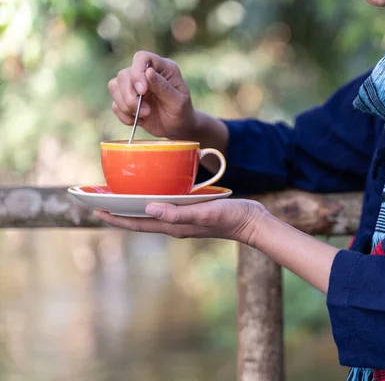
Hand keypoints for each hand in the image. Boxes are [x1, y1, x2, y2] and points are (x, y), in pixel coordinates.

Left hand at [94, 199, 266, 244]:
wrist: (252, 222)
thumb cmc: (231, 217)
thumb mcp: (204, 213)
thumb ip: (177, 213)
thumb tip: (148, 208)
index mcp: (174, 226)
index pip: (138, 223)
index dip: (116, 217)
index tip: (96, 210)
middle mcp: (175, 224)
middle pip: (140, 220)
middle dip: (120, 212)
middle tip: (101, 201)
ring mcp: (184, 219)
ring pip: (152, 214)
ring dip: (134, 207)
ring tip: (120, 197)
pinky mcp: (193, 212)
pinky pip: (166, 207)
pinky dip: (153, 201)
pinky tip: (154, 192)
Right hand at [108, 51, 195, 138]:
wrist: (178, 128)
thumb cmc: (182, 113)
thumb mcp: (178, 102)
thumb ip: (163, 87)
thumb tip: (148, 72)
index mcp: (163, 68)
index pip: (142, 57)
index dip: (137, 72)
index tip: (142, 91)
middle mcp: (146, 73)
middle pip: (124, 74)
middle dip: (130, 96)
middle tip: (147, 112)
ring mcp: (134, 85)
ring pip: (114, 86)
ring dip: (126, 105)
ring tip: (145, 115)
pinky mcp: (127, 99)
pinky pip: (114, 104)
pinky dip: (124, 115)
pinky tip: (140, 121)